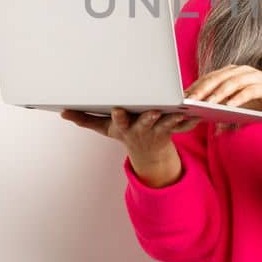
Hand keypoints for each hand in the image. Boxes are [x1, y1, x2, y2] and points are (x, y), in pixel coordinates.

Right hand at [60, 108, 199, 181]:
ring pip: (166, 124)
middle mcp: (140, 129)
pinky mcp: (172, 130)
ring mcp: (157, 130)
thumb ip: (84, 119)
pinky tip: (199, 114)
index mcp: (124, 126)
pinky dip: (191, 121)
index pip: (119, 120)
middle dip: (148, 117)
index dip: (119, 116)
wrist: (147, 153)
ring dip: (173, 119)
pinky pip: (184, 126)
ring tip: (180, 111)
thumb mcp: (103, 127)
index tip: (117, 109)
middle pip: (145, 122)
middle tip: (153, 111)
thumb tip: (62, 112)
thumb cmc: (124, 131)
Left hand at [185, 64, 261, 119]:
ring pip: (231, 84)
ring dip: (218, 94)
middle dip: (203, 89)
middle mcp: (242, 71)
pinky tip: (228, 107)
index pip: (210, 77)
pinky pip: (248, 92)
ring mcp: (254, 77)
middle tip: (190, 99)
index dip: (196, 86)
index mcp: (233, 71)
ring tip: (206, 105)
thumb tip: (203, 116)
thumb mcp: (239, 103)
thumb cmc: (261, 103)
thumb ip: (223, 105)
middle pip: (218, 78)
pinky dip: (238, 99)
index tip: (183, 97)